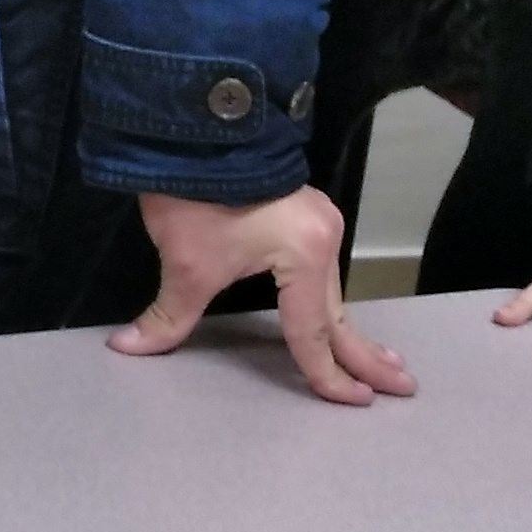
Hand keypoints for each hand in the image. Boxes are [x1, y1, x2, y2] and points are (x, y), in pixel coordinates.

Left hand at [111, 187, 415, 405]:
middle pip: (340, 314)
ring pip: (334, 294)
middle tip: (404, 388)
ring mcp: (320, 223)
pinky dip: (332, 303)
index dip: (327, 374)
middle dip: (368, 357)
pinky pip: (324, 274)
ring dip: (352, 330)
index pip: (311, 331)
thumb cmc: (194, 196)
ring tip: (383, 364)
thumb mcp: (184, 264)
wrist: (194, 129)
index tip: (354, 402)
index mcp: (304, 255)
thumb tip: (127, 347)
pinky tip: (340, 319)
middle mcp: (324, 240)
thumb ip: (168, 316)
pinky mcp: (307, 215)